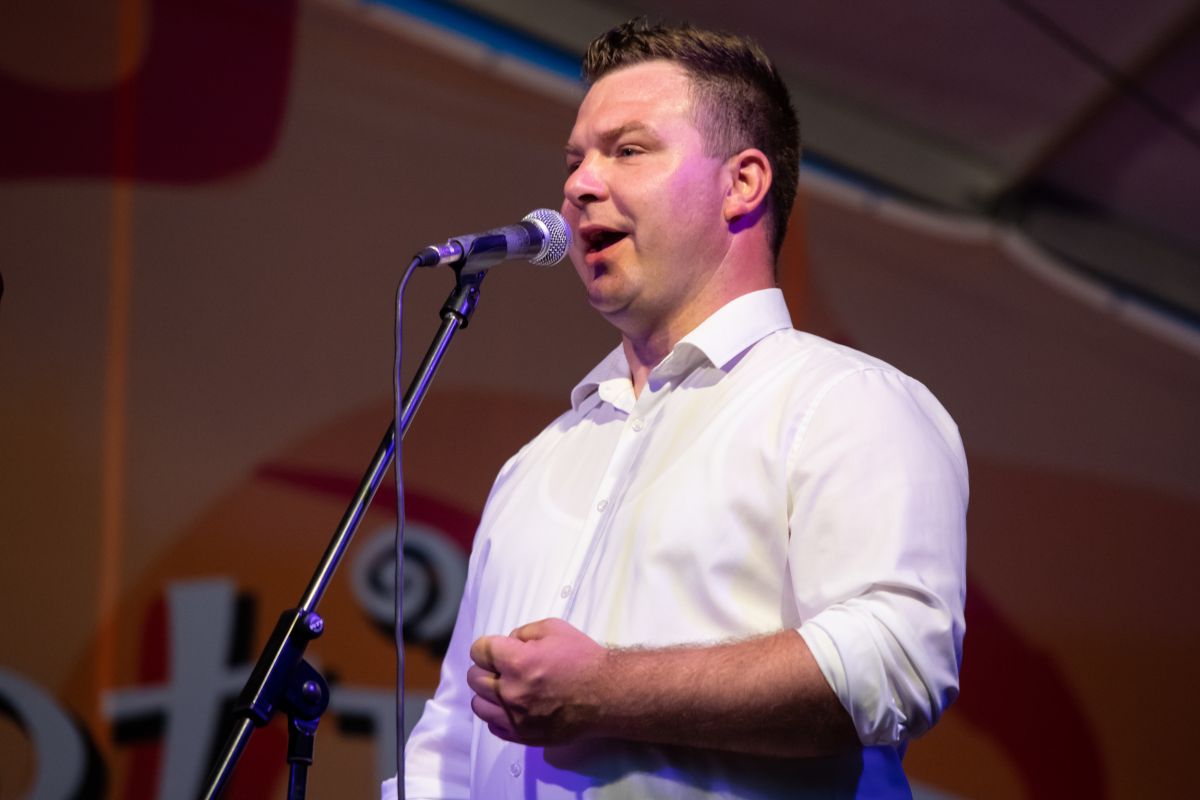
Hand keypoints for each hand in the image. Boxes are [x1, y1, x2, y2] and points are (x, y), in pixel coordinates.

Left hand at [467, 618, 607, 745]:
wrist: (607, 695)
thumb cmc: (584, 660)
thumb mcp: (555, 629)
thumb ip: (523, 632)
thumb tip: (507, 643)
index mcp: (518, 662)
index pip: (479, 651)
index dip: (487, 646)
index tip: (497, 648)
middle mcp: (512, 691)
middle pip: (474, 678)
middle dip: (486, 668)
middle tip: (502, 667)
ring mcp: (516, 717)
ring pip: (478, 704)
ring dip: (487, 693)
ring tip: (504, 688)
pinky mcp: (524, 735)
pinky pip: (493, 727)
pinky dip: (498, 715)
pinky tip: (513, 707)